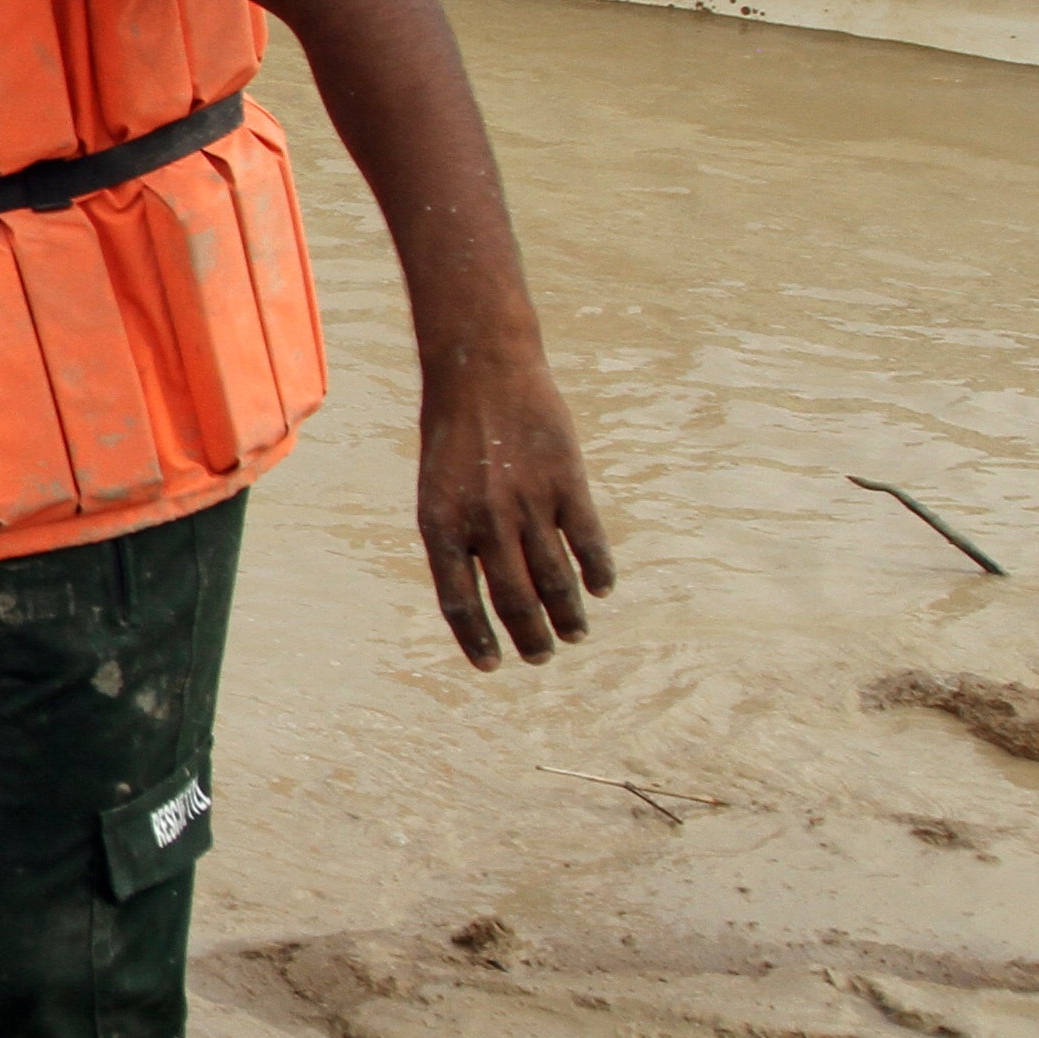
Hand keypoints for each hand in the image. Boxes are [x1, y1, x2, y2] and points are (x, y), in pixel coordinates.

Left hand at [416, 347, 611, 669]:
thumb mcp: (438, 489)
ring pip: (554, 579)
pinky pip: (587, 541)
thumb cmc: (455, 435)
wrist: (482, 371)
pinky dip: (597, 571)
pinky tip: (600, 589)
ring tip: (574, 635)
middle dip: (529, 637)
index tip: (492, 666)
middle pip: (512, 600)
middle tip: (540, 657)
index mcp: (441, 525)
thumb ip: (459, 539)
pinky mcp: (566, 482)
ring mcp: (528, 503)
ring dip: (566, 615)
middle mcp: (484, 522)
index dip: (476, 640)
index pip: (459, 602)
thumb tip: (485, 595)